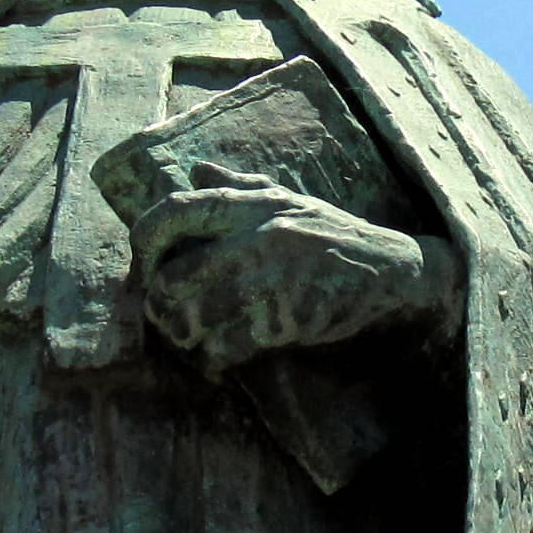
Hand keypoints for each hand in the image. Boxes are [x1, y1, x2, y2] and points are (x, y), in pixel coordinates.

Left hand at [132, 162, 451, 374]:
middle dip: (159, 305)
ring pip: (195, 317)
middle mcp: (256, 237)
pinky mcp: (287, 319)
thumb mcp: (287, 199)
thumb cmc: (329, 232)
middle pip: (173, 277)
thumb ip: (237, 187)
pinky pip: (230, 346)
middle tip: (165, 316)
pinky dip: (216, 358)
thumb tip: (194, 172)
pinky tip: (219, 361)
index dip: (144, 241)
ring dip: (183, 337)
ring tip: (188, 341)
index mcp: (250, 205)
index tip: (145, 265)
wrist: (388, 269)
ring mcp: (272, 279)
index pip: (174, 211)